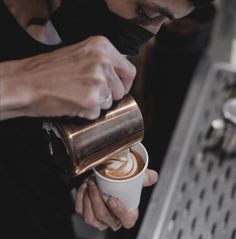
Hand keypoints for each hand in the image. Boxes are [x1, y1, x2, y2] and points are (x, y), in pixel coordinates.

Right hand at [1, 36, 135, 120]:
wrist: (25, 83)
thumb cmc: (46, 71)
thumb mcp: (79, 54)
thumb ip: (101, 63)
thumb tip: (117, 79)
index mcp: (102, 46)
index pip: (129, 71)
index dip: (124, 84)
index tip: (116, 89)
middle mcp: (103, 61)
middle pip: (121, 90)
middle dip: (109, 96)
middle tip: (89, 94)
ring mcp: (98, 82)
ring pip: (109, 103)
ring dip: (96, 105)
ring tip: (76, 96)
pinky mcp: (91, 101)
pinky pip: (96, 114)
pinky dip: (86, 113)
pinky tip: (72, 103)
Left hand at [74, 169, 157, 230]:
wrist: (108, 182)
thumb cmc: (124, 185)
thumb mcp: (138, 180)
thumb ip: (147, 177)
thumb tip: (152, 176)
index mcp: (128, 216)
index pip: (126, 220)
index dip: (119, 212)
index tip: (113, 199)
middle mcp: (113, 221)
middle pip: (102, 216)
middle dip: (96, 198)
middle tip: (95, 182)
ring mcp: (98, 221)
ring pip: (90, 217)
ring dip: (87, 198)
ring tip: (89, 183)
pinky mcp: (86, 215)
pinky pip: (80, 211)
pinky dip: (80, 197)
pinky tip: (84, 187)